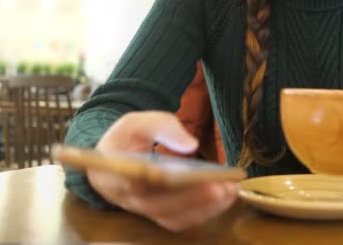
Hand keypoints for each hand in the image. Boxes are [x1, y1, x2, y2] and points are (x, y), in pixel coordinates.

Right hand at [86, 111, 237, 231]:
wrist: (112, 160)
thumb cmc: (126, 140)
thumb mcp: (138, 122)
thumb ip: (163, 127)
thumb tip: (191, 145)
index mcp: (116, 172)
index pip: (137, 181)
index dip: (163, 180)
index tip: (189, 172)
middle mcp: (128, 198)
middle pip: (161, 204)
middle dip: (195, 196)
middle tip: (223, 185)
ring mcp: (144, 210)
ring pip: (173, 217)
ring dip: (205, 207)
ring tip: (230, 190)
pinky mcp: (158, 216)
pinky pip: (181, 220)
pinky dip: (204, 212)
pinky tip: (224, 197)